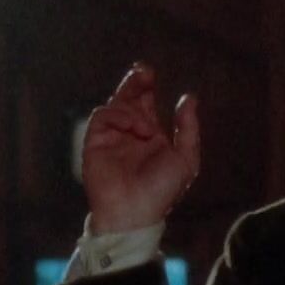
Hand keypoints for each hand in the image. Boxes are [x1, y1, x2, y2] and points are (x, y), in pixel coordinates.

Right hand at [81, 63, 199, 233]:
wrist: (136, 213)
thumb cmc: (162, 191)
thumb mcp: (185, 158)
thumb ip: (188, 127)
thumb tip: (189, 97)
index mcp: (149, 135)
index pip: (145, 103)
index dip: (146, 87)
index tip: (150, 74)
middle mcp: (129, 133)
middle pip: (128, 99)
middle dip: (135, 83)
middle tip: (143, 71)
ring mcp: (110, 138)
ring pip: (114, 105)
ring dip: (131, 107)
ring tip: (145, 126)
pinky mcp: (94, 143)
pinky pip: (102, 117)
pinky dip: (117, 116)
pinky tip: (132, 127)